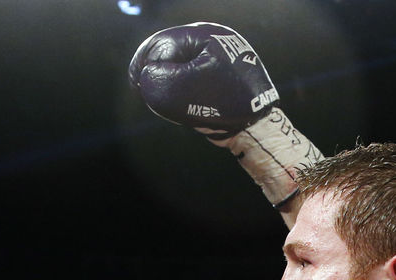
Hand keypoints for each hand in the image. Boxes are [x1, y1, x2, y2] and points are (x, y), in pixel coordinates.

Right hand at [129, 21, 323, 221]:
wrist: (258, 127)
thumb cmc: (223, 106)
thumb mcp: (182, 92)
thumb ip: (156, 80)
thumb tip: (146, 78)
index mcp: (206, 35)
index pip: (162, 44)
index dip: (145, 65)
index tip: (137, 86)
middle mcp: (215, 41)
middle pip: (172, 52)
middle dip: (156, 72)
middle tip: (143, 91)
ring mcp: (221, 58)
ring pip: (182, 66)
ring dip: (169, 83)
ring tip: (164, 101)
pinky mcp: (224, 77)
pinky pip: (195, 78)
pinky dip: (184, 90)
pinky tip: (183, 105)